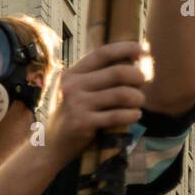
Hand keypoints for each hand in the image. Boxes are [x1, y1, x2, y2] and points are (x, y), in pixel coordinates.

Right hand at [43, 41, 146, 163]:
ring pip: (121, 94)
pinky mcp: (83, 123)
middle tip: (142, 84)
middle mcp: (72, 86)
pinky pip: (117, 115)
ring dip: (138, 98)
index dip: (126, 48)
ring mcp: (77, 105)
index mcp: (72, 74)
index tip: (143, 51)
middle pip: (117, 72)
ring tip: (139, 102)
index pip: (102, 53)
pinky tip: (135, 115)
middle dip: (137, 77)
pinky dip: (132, 115)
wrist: (50, 146)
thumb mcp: (75, 92)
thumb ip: (95, 77)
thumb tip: (131, 62)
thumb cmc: (70, 116)